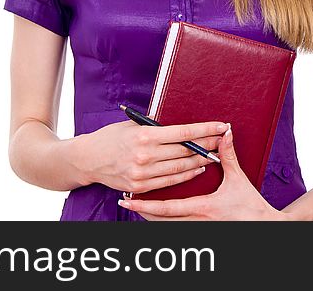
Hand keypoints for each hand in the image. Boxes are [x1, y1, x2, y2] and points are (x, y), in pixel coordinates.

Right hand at [80, 119, 226, 193]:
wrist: (88, 159)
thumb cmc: (111, 137)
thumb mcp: (132, 125)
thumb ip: (155, 126)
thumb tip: (181, 127)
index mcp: (145, 135)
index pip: (184, 133)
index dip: (206, 130)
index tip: (221, 126)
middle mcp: (145, 155)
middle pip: (186, 151)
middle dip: (208, 145)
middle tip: (223, 140)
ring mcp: (143, 173)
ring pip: (181, 168)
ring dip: (201, 161)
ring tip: (214, 155)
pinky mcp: (140, 186)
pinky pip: (169, 182)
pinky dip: (186, 175)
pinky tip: (196, 168)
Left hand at [118, 124, 288, 220]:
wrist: (262, 227)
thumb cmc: (250, 206)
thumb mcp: (238, 179)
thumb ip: (228, 155)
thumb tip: (225, 132)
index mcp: (203, 207)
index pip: (167, 207)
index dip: (147, 204)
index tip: (130, 200)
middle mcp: (197, 221)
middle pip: (161, 220)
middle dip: (143, 211)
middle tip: (126, 201)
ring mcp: (199, 228)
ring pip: (166, 226)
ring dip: (151, 216)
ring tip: (136, 205)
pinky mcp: (202, 230)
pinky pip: (176, 227)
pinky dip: (163, 220)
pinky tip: (157, 213)